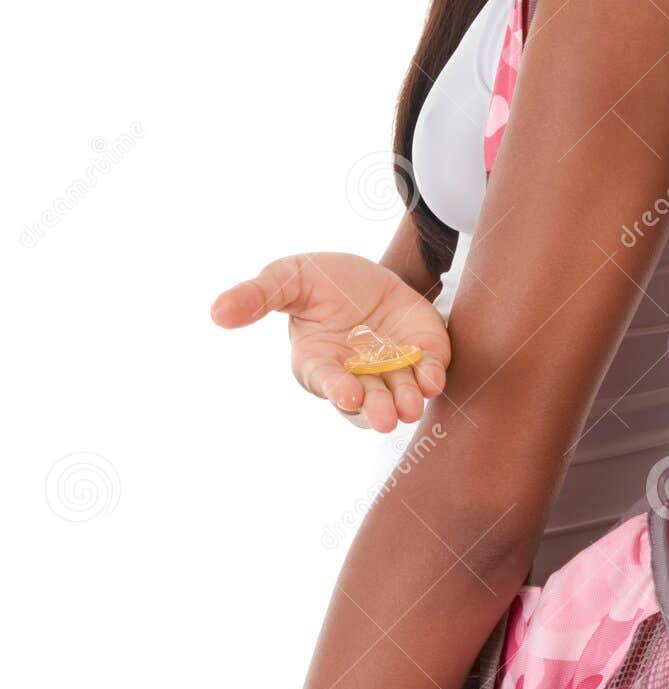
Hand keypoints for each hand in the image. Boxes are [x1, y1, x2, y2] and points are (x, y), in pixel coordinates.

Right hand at [210, 252, 449, 432]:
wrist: (371, 273)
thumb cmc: (322, 281)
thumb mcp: (289, 278)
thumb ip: (257, 296)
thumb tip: (216, 312)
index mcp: (319, 363)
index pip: (326, 382)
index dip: (337, 390)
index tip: (348, 395)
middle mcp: (355, 376)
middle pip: (367, 402)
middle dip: (376, 410)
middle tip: (386, 416)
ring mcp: (390, 371)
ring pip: (399, 396)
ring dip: (406, 403)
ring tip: (410, 405)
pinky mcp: (421, 359)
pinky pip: (428, 375)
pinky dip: (432, 379)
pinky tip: (432, 378)